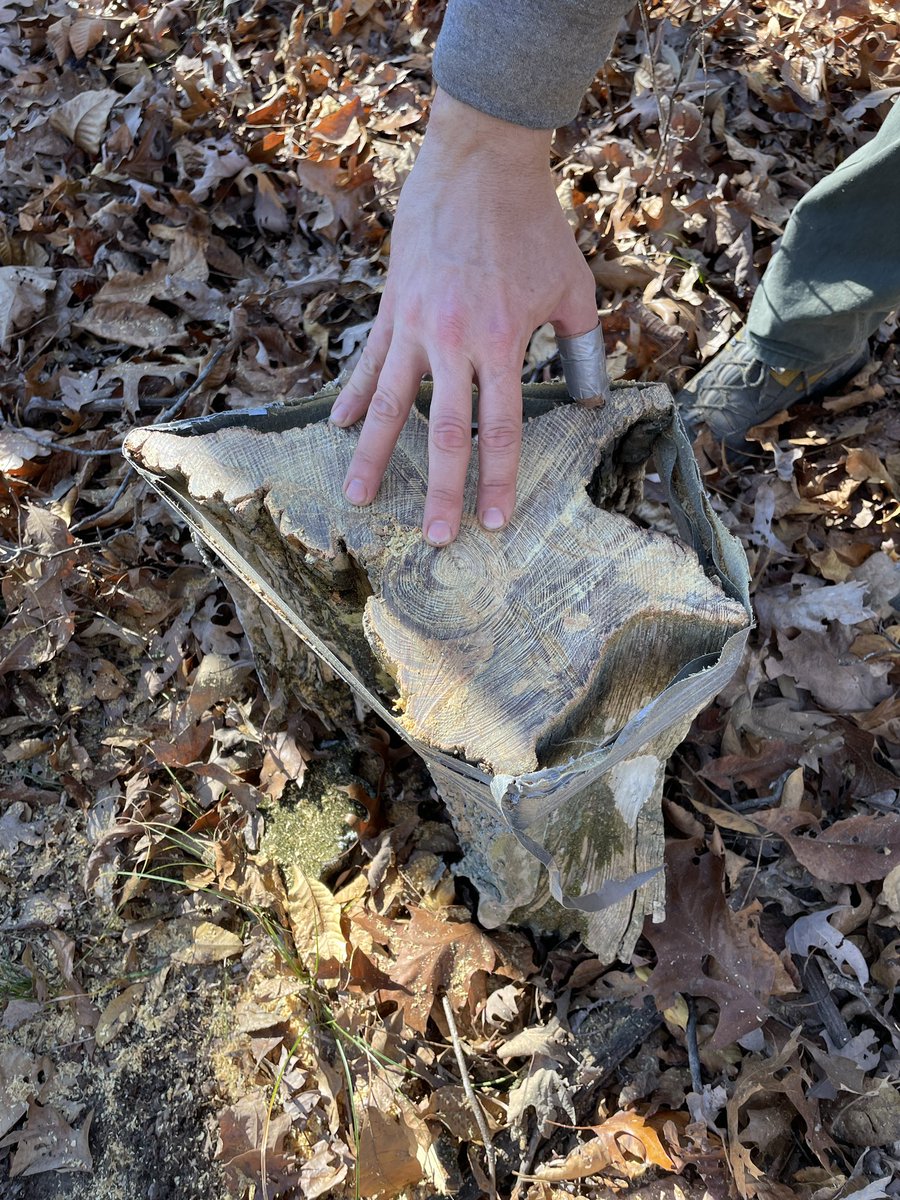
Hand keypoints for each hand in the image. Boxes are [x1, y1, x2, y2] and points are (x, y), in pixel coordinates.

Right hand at [329, 89, 597, 545]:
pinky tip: (338, 428)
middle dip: (441, 491)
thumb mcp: (571, 287)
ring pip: (389, 405)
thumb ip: (583, 347)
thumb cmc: (533, 225)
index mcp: (502, 342)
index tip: (493, 523)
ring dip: (374, 457)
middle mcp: (453, 342)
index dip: (498, 480)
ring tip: (359, 498)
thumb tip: (586, 398)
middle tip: (435, 539)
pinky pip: (369, 363)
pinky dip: (353, 397)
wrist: (480, 162)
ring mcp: (415, 326)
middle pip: (445, 432)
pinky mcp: (391, 307)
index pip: (502, 428)